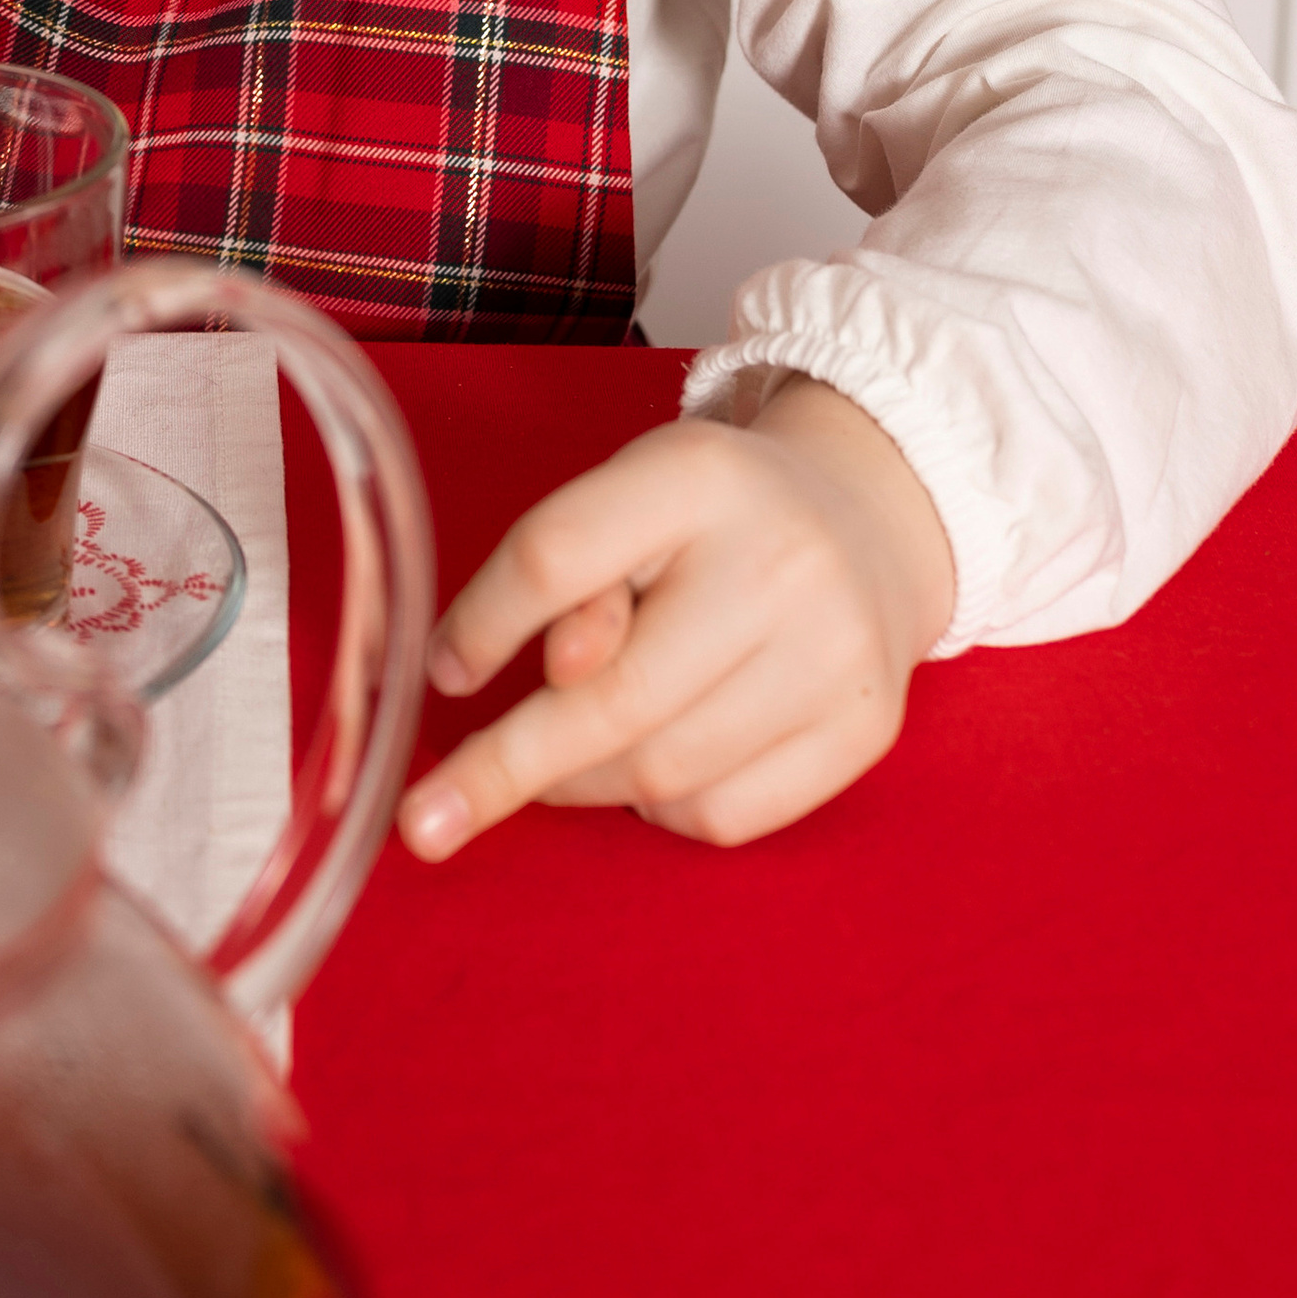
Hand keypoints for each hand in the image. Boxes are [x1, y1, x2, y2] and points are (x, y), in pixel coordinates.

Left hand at [395, 379, 955, 856]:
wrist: (869, 521)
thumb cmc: (714, 517)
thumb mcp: (633, 498)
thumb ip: (569, 570)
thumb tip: (546, 676)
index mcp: (697, 476)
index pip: (555, 557)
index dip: (483, 624)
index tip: (440, 675)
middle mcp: (779, 561)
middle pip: (611, 696)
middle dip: (504, 767)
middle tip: (426, 821)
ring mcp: (833, 653)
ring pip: (659, 771)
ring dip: (582, 784)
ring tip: (562, 761)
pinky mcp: (864, 731)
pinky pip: (721, 815)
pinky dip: (662, 808)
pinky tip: (657, 764)